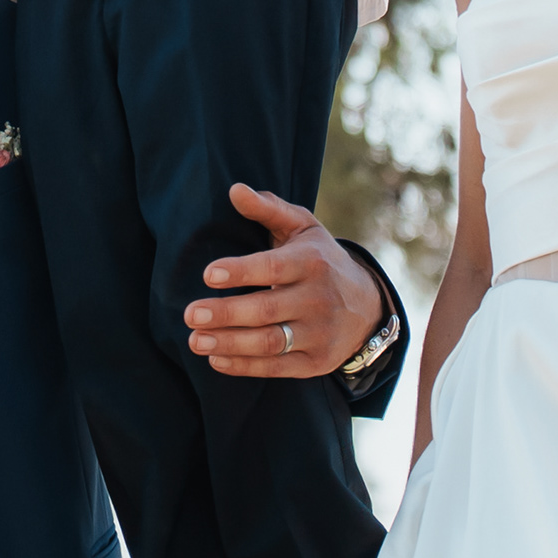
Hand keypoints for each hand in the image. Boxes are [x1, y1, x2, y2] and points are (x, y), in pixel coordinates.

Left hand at [184, 184, 391, 377]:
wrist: (367, 307)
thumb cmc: (320, 259)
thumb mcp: (302, 228)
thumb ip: (268, 209)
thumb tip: (234, 189)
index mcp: (312, 262)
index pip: (273, 267)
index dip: (241, 271)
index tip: (207, 274)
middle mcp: (318, 299)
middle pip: (266, 310)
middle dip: (226, 313)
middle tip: (190, 314)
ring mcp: (319, 334)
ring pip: (269, 343)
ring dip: (229, 344)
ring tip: (194, 340)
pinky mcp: (316, 363)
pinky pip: (276, 368)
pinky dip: (244, 366)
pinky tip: (216, 358)